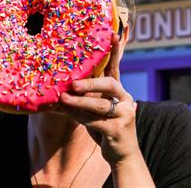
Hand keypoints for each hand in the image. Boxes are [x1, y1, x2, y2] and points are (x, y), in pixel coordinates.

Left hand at [59, 34, 138, 166]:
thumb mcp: (99, 109)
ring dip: (80, 102)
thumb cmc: (107, 127)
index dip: (115, 51)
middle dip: (90, 83)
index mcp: (120, 91)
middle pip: (109, 84)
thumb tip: (66, 86)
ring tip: (64, 98)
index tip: (112, 34)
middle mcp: (125, 99)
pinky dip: (80, 117)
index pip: (116, 67)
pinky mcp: (118, 130)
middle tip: (73, 83)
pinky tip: (70, 113)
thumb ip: (89, 97)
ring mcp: (124, 115)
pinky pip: (96, 121)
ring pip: (100, 105)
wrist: (122, 155)